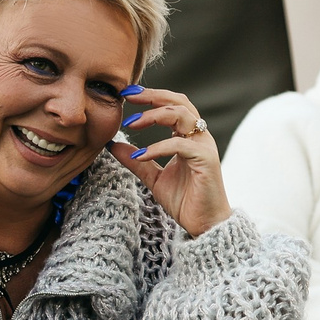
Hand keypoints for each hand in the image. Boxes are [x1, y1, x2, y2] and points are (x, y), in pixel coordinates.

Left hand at [105, 85, 228, 235]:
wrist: (204, 225)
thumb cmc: (185, 200)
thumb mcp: (153, 177)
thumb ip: (136, 160)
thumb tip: (113, 145)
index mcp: (188, 137)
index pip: (172, 105)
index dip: (151, 96)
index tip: (126, 94)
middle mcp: (199, 137)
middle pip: (179, 102)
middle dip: (153, 95)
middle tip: (128, 96)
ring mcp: (204, 147)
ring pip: (182, 115)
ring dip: (154, 116)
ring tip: (132, 124)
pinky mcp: (206, 160)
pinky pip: (180, 145)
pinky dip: (158, 147)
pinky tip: (141, 155)